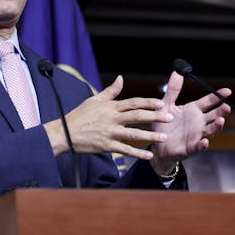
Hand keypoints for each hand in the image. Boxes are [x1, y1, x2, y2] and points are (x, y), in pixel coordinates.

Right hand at [46, 75, 172, 159]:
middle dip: (154, 116)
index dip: (148, 102)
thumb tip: (120, 79)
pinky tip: (148, 156)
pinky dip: (137, 153)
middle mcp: (111, 118)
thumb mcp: (94, 100)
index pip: (132, 102)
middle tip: (170, 117)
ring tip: (163, 137)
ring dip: (149, 135)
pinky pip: (124, 149)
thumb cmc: (79, 116)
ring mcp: (109, 132)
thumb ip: (110, 91)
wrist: (64, 132)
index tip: (162, 103)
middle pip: (136, 116)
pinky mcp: (106, 145)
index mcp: (109, 107)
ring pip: (133, 133)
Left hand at [149, 71, 230, 172]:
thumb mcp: (166, 105)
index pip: (208, 101)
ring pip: (210, 130)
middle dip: (221, 111)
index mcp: (192, 110)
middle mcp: (197, 122)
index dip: (217, 96)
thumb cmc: (163, 125)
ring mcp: (196, 135)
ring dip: (216, 126)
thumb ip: (173, 90)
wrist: (156, 144)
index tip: (227, 91)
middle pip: (213, 115)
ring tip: (220, 120)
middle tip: (227, 106)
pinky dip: (202, 144)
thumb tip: (176, 72)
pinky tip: (205, 141)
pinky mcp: (190, 147)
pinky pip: (198, 146)